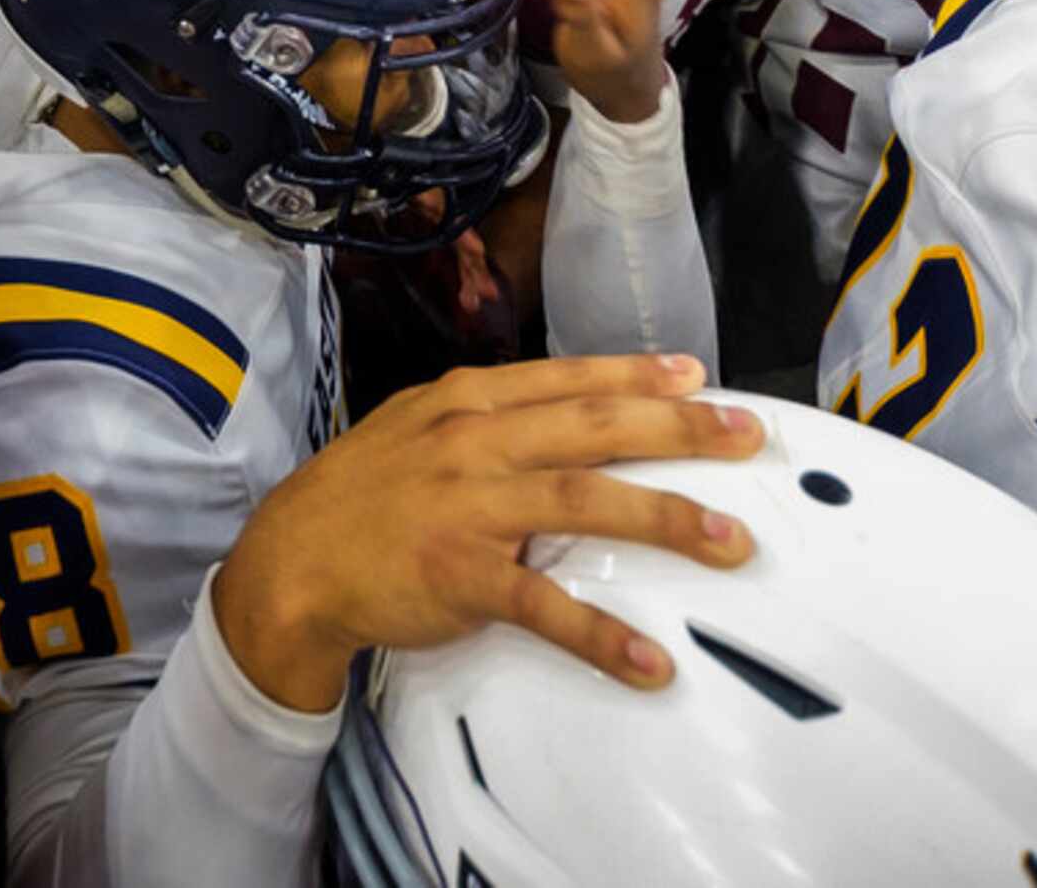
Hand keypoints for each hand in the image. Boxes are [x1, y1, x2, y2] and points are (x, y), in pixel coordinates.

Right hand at [212, 354, 761, 710]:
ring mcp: (469, 508)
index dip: (636, 375)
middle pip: (595, 427)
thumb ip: (486, 419)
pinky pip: (543, 606)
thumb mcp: (416, 428)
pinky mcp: (459, 577)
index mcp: (468, 403)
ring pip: (586, 502)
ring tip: (732, 541)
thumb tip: (561, 416)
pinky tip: (649, 661)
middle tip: (749, 437)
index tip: (698, 375)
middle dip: (681, 430)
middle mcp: (476, 443)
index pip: (568, 379)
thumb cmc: (359, 498)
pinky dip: (601, 635)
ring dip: (668, 520)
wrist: (286, 564)